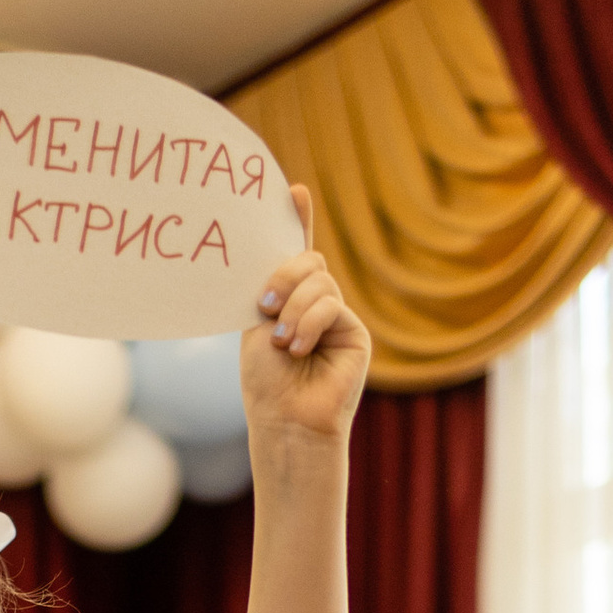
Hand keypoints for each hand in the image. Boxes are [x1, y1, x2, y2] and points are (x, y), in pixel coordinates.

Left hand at [238, 186, 369, 452]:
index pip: (295, 253)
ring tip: (281, 342)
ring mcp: (337, 317)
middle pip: (308, 261)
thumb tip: (275, 254)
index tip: (293, 191)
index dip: (298, 220)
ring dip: (293, 309)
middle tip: (264, 307)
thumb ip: (270, 289)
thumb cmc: (265, 382)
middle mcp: (315, 304)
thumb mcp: (257, 326)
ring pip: (320, 281)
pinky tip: (297, 348)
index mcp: (287, 300)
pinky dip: (309, 323)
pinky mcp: (354, 333)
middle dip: (283, 277)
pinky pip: (331, 305)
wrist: (285, 421)